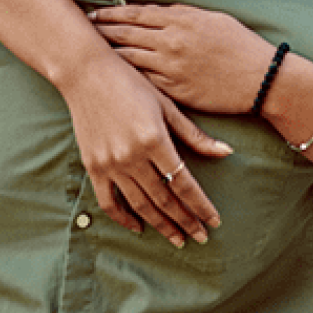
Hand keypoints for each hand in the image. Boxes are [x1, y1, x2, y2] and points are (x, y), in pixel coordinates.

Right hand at [62, 50, 230, 246]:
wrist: (86, 73)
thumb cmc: (131, 83)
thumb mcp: (166, 105)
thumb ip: (194, 135)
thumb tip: (226, 153)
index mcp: (154, 140)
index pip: (184, 183)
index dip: (201, 206)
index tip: (213, 222)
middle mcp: (132, 156)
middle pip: (164, 199)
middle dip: (185, 221)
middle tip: (200, 237)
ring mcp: (110, 164)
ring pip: (140, 205)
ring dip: (161, 225)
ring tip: (177, 238)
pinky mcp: (93, 166)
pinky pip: (109, 201)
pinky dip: (124, 218)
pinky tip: (139, 227)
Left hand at [89, 4, 276, 113]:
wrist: (260, 78)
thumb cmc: (240, 46)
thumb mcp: (212, 19)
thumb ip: (182, 14)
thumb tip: (158, 13)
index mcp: (180, 20)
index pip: (136, 14)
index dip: (112, 13)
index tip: (95, 13)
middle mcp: (171, 42)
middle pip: (125, 33)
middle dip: (101, 30)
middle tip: (81, 30)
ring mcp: (170, 68)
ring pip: (128, 58)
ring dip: (107, 54)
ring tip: (89, 52)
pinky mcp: (173, 91)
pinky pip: (142, 81)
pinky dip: (125, 77)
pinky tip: (112, 76)